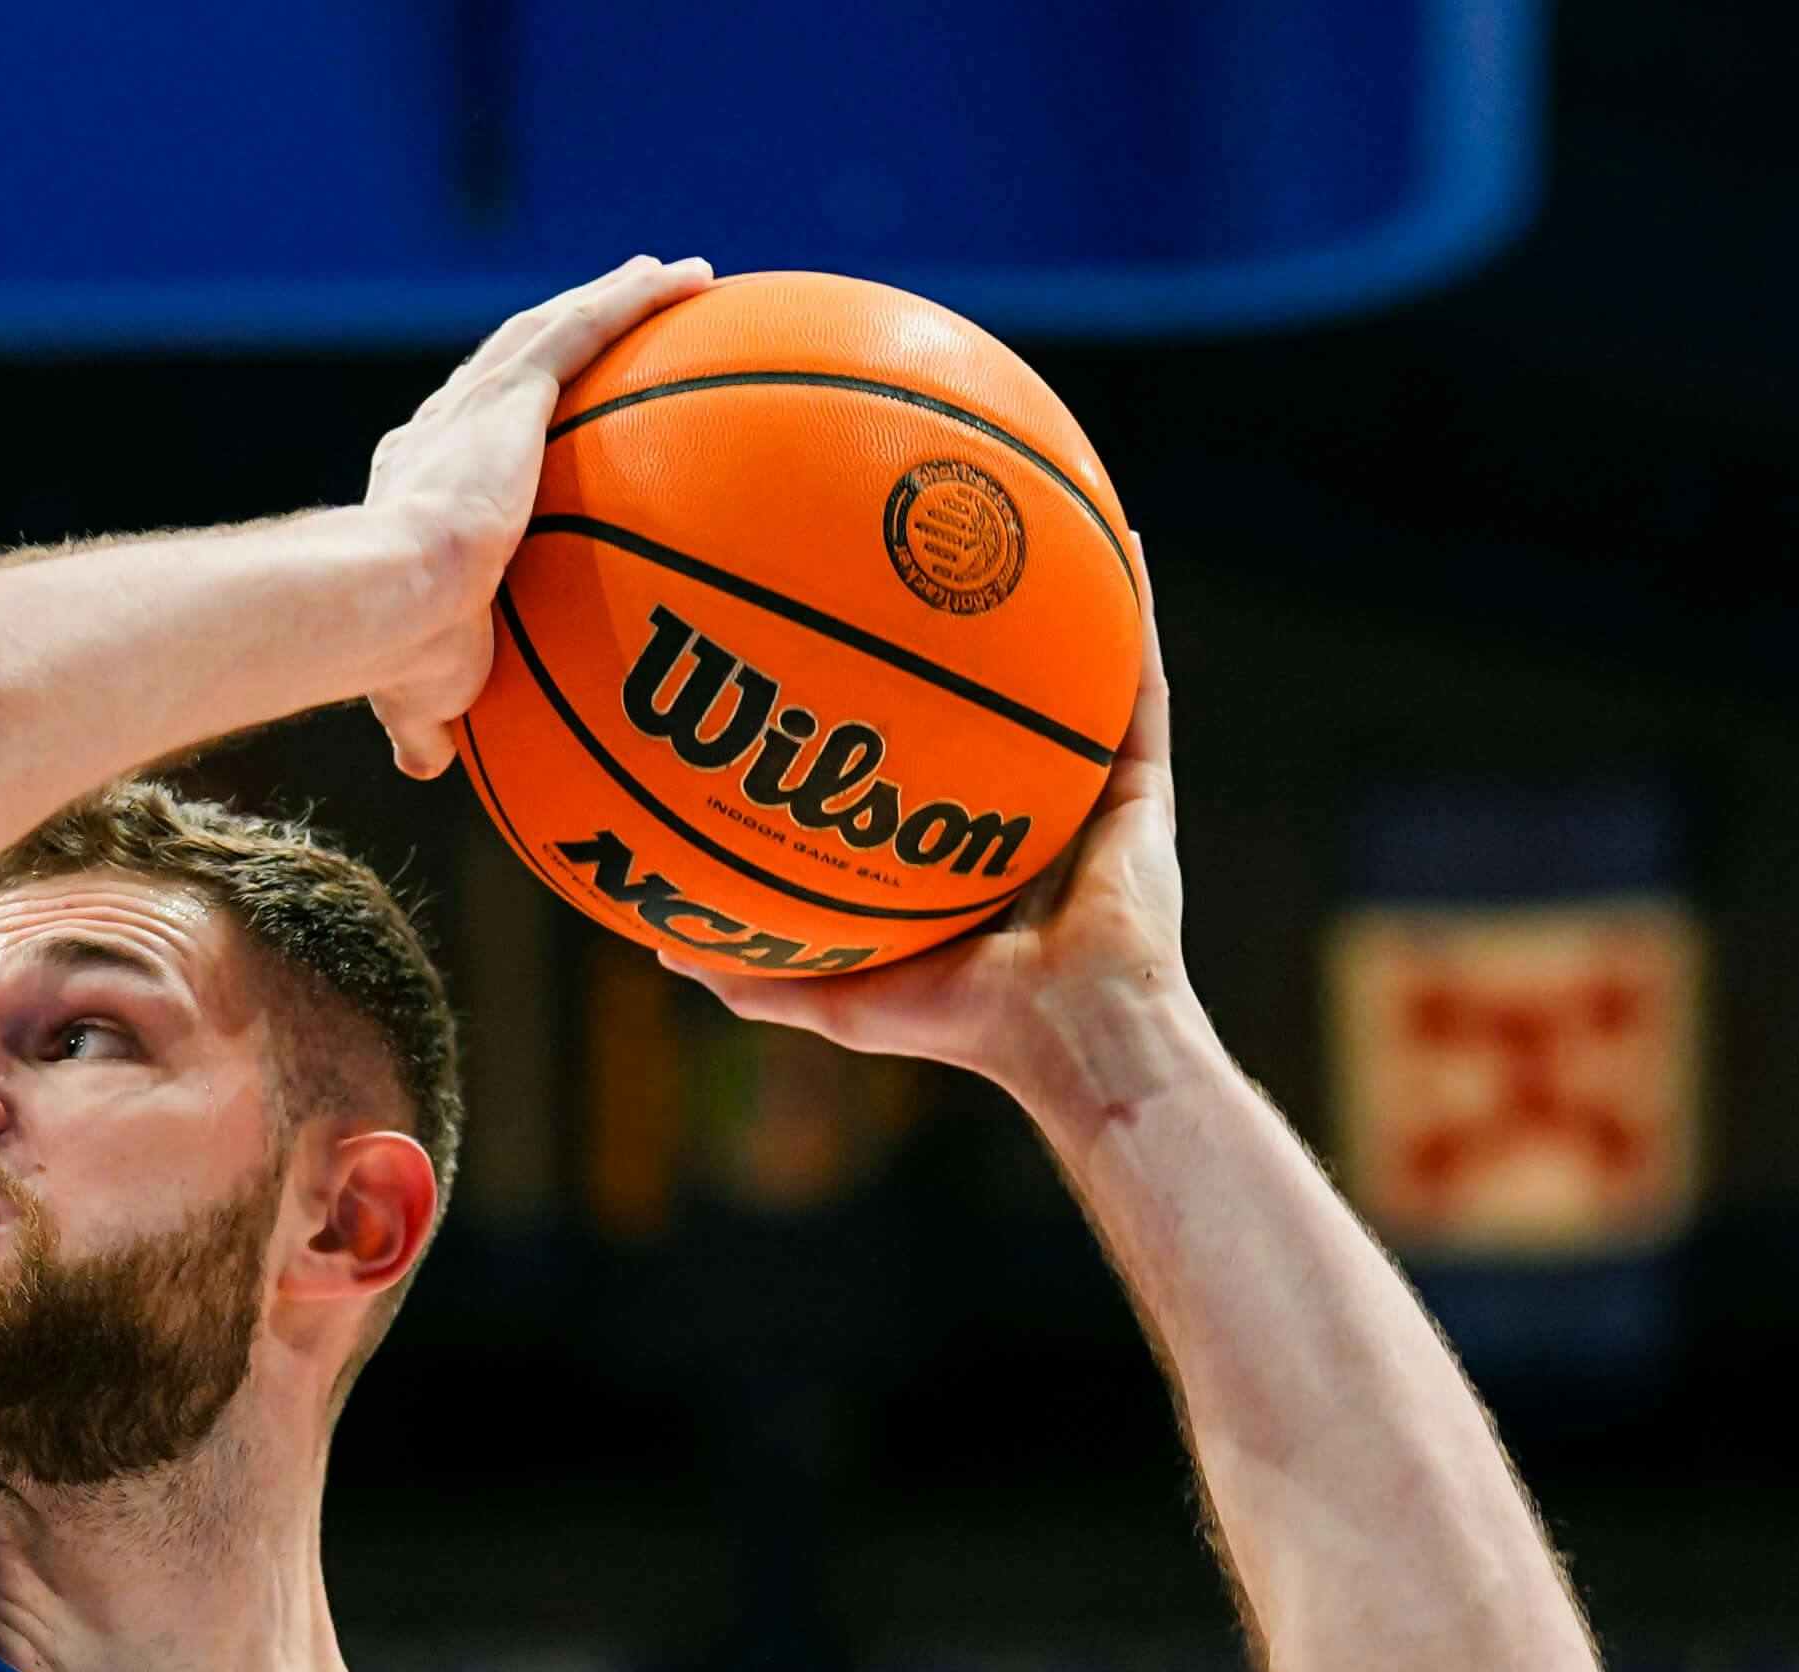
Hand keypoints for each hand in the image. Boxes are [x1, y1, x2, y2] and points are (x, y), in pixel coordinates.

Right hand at [362, 254, 711, 777]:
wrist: (390, 601)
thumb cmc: (397, 653)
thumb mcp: (422, 691)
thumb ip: (430, 718)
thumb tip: (429, 767)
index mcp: (416, 487)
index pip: (465, 438)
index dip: (501, 419)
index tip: (539, 418)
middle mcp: (443, 429)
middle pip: (516, 365)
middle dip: (564, 339)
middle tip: (619, 325)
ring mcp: (479, 404)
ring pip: (555, 328)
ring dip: (613, 298)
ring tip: (670, 278)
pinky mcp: (514, 389)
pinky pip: (587, 325)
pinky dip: (637, 295)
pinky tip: (691, 277)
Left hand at [672, 540, 1190, 1101]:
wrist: (1068, 1033)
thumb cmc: (961, 1027)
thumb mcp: (839, 995)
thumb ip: (754, 976)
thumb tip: (659, 948)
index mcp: (954, 845)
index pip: (908, 760)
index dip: (870, 703)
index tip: (816, 645)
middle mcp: (1019, 804)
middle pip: (975, 698)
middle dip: (945, 632)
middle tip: (897, 556)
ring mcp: (1081, 786)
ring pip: (1061, 670)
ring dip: (1047, 595)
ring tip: (1018, 511)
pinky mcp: (1138, 776)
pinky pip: (1138, 679)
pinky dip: (1131, 613)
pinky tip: (1119, 541)